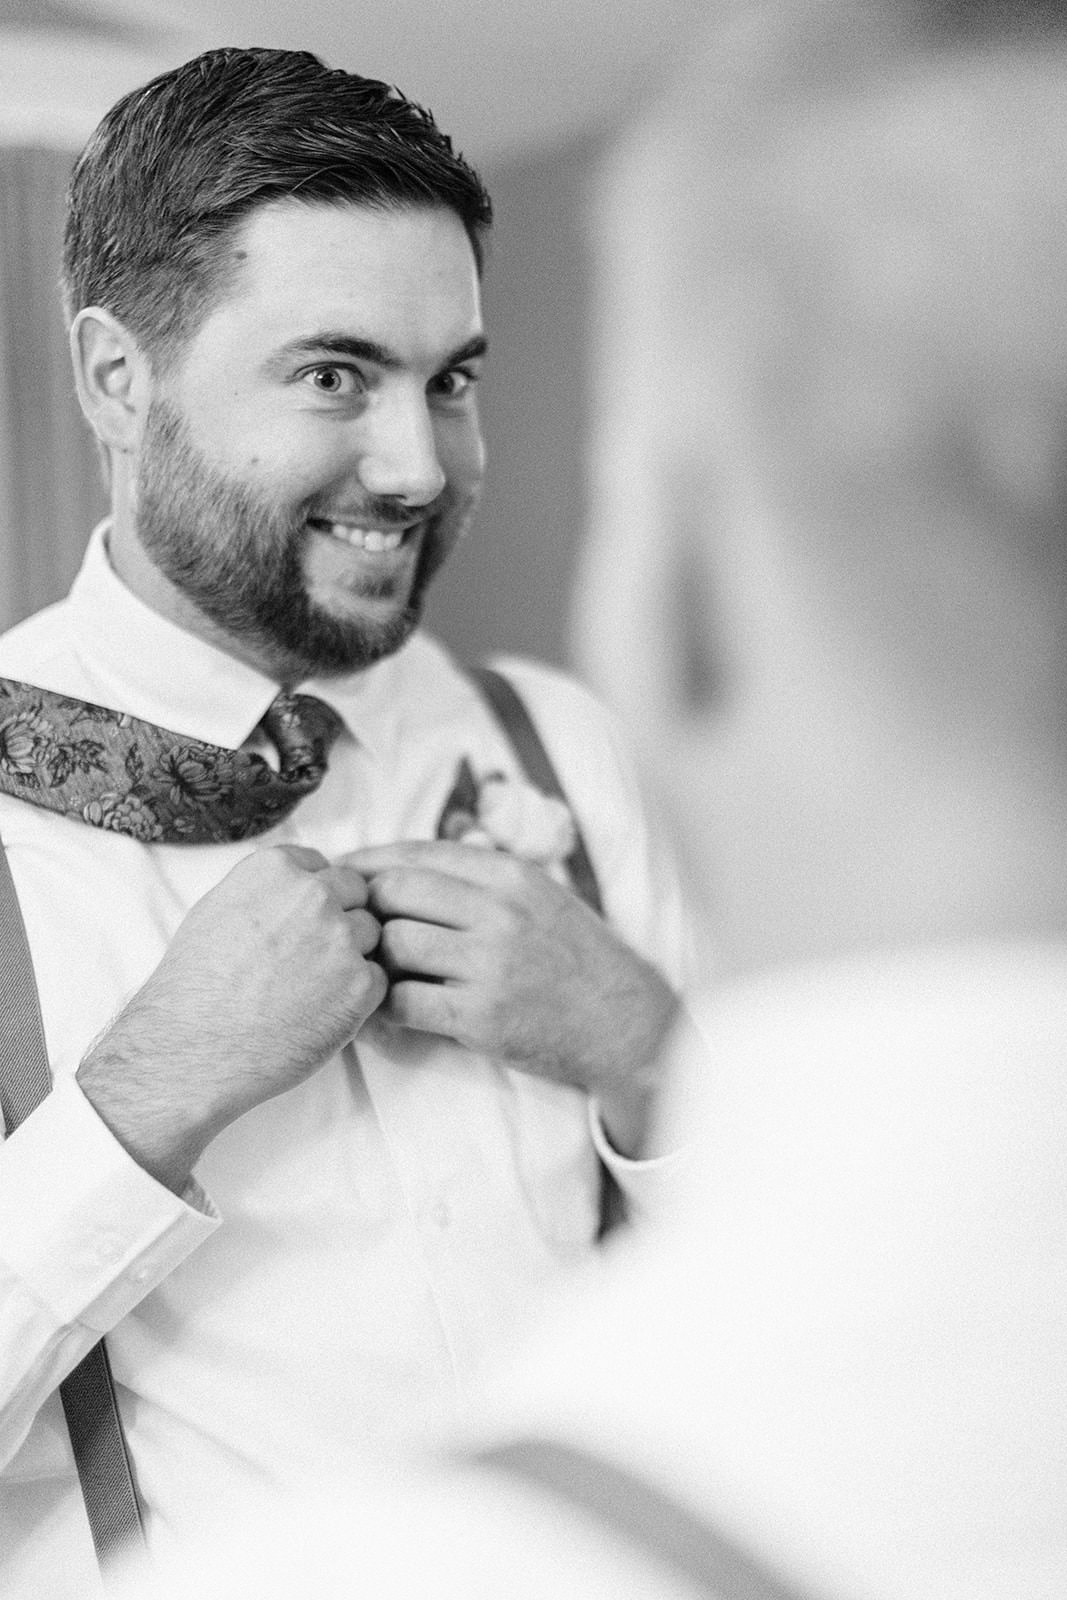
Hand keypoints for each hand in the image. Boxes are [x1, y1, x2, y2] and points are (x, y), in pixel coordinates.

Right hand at [78, 846, 385, 1190]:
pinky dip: (358, 997)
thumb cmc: (194, 987)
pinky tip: (320, 1013)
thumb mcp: (218, 910)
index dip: (315, 899)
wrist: (191, 1051)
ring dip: (351, 958)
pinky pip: (378, 979)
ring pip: (371, 935)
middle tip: (309, 961)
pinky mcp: (360, 984)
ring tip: (309, 990)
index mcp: (276, 868)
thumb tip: (299, 885)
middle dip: (340, 921)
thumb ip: (268, 889)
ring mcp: (341, 938)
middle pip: (356, 894)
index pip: (324, 867)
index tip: (297, 927)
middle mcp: (314, 894)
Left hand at [345, 841, 678, 1156]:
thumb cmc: (576, 959)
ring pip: (394, 945)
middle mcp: (499, 912)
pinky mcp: (481, 1017)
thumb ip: (481, 878)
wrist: (623, 1023)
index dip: (369, 862)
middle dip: (363, 909)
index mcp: (510, 875)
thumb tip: (407, 866)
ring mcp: (490, 965)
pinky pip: (403, 1004)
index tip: (342, 874)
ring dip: (372, 960)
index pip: (417, 853)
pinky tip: (377, 1015)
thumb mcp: (540, 897)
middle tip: (348, 928)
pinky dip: (380, 1011)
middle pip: (395, 892)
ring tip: (365, 973)